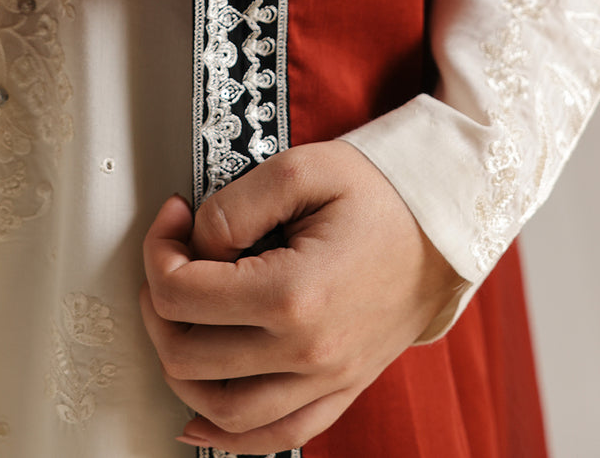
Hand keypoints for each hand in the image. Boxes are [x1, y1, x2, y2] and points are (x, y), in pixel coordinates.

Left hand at [140, 141, 464, 453]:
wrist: (442, 225)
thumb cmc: (378, 193)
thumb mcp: (301, 169)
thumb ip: (234, 206)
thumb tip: (193, 242)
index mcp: (294, 295)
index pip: (181, 294)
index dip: (158, 248)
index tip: (173, 217)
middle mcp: (308, 352)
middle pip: (187, 355)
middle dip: (157, 303)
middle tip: (169, 258)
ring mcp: (325, 380)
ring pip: (220, 410)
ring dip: (178, 367)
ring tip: (177, 319)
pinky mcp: (338, 391)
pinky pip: (272, 436)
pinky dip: (226, 434)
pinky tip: (196, 415)